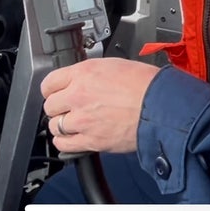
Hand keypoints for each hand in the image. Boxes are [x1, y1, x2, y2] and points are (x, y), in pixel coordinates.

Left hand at [41, 58, 160, 153]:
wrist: (160, 106)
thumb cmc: (146, 84)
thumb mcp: (114, 65)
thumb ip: (92, 74)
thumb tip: (84, 80)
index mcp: (84, 73)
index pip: (49, 82)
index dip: (52, 88)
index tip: (56, 92)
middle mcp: (78, 95)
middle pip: (50, 105)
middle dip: (58, 107)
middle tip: (69, 108)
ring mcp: (82, 119)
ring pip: (54, 126)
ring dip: (62, 125)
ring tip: (74, 124)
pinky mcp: (90, 140)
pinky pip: (64, 144)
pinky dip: (65, 143)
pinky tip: (73, 138)